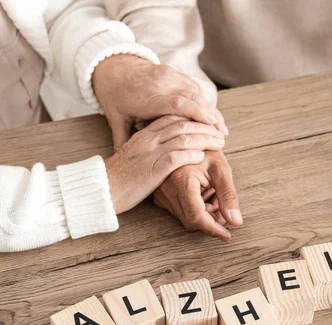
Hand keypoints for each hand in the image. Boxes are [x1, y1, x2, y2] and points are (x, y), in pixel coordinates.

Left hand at [92, 54, 227, 149]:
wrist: (114, 68)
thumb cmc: (116, 98)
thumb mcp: (116, 120)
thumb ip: (123, 141)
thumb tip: (128, 164)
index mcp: (146, 97)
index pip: (176, 103)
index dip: (196, 113)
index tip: (211, 125)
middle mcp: (160, 84)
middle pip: (192, 97)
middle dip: (211, 115)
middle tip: (222, 134)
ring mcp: (169, 76)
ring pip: (197, 92)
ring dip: (211, 110)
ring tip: (221, 129)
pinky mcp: (174, 73)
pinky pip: (194, 87)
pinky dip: (205, 102)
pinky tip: (212, 117)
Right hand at [105, 115, 224, 213]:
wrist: (101, 190)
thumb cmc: (120, 177)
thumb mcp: (135, 156)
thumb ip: (151, 148)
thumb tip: (170, 148)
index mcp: (143, 134)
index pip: (172, 117)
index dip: (193, 118)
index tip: (208, 123)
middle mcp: (148, 140)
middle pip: (182, 124)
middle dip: (204, 126)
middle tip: (219, 131)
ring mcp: (150, 153)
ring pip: (183, 138)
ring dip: (205, 139)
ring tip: (219, 143)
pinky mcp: (152, 169)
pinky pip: (176, 157)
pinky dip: (192, 154)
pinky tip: (203, 156)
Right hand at [153, 150, 241, 241]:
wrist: (184, 133)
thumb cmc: (204, 147)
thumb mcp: (221, 168)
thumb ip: (228, 195)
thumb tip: (236, 221)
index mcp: (180, 181)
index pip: (197, 217)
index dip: (214, 228)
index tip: (228, 235)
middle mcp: (165, 189)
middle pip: (191, 220)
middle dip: (211, 218)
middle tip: (223, 204)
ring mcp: (159, 193)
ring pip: (185, 217)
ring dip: (204, 211)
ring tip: (212, 191)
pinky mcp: (158, 194)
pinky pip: (178, 210)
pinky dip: (194, 206)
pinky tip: (202, 191)